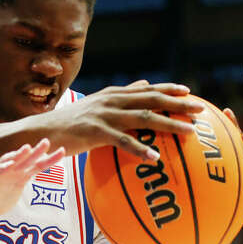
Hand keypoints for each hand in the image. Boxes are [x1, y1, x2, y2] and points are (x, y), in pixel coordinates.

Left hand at [0, 140, 65, 228]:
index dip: (0, 168)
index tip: (10, 165)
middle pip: (9, 161)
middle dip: (18, 156)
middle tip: (29, 148)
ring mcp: (11, 173)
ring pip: (25, 161)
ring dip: (36, 153)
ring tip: (48, 143)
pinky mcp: (21, 178)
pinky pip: (36, 168)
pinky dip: (47, 161)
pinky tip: (61, 153)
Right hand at [35, 80, 202, 160]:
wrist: (41, 130)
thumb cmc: (69, 123)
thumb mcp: (95, 105)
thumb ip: (120, 97)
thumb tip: (144, 86)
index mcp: (113, 94)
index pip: (147, 89)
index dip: (169, 89)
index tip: (189, 91)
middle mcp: (111, 101)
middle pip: (151, 99)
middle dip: (178, 103)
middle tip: (200, 109)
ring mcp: (104, 115)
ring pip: (143, 117)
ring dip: (169, 124)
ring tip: (189, 132)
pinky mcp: (95, 132)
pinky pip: (122, 141)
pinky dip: (140, 148)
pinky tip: (154, 157)